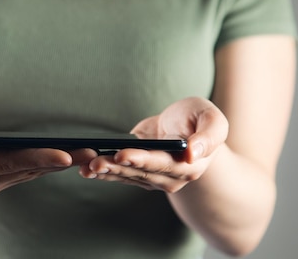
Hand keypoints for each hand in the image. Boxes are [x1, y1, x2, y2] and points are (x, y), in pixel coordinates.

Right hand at [0, 107, 95, 195]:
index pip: (9, 162)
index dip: (37, 158)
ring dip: (60, 165)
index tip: (65, 155)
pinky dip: (48, 166)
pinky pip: (26, 173)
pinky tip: (69, 158)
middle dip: (61, 161)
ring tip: (90, 153)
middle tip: (93, 152)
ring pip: (30, 174)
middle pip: (27, 170)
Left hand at [78, 97, 228, 192]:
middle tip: (96, 161)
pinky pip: (119, 174)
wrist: (185, 126)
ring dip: (106, 171)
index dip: (141, 159)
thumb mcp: (212, 119)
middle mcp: (170, 177)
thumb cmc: (198, 119)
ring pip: (127, 175)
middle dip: (116, 166)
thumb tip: (193, 153)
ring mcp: (153, 178)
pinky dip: (102, 172)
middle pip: (139, 172)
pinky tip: (85, 169)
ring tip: (86, 166)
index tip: (123, 154)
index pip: (162, 163)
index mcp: (189, 165)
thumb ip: (209, 135)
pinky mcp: (137, 173)